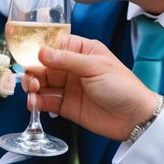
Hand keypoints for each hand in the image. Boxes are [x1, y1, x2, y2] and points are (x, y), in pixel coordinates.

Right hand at [24, 35, 160, 140]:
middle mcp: (72, 68)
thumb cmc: (122, 86)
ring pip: (42, 83)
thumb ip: (66, 59)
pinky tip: (34, 103)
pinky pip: (46, 101)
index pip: (54, 46)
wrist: (134, 118)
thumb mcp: (94, 67)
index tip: (29, 57)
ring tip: (32, 91)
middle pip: (43, 66)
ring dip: (33, 86)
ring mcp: (68, 87)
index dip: (40, 51)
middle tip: (31, 79)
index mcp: (82, 51)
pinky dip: (37, 102)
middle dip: (33, 71)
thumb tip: (41, 52)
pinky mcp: (66, 106)